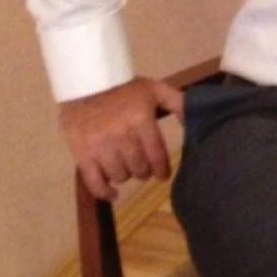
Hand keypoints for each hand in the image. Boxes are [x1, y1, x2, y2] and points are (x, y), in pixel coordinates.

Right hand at [59, 77, 183, 200]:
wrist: (86, 82)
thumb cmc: (124, 88)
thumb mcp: (155, 89)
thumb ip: (178, 103)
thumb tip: (195, 121)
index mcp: (141, 120)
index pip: (157, 154)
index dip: (162, 168)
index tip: (163, 174)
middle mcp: (121, 136)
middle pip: (139, 167)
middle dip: (144, 170)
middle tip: (143, 167)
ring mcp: (100, 146)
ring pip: (120, 175)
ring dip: (126, 175)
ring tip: (126, 167)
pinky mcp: (81, 153)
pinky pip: (94, 181)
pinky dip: (104, 192)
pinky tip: (113, 194)